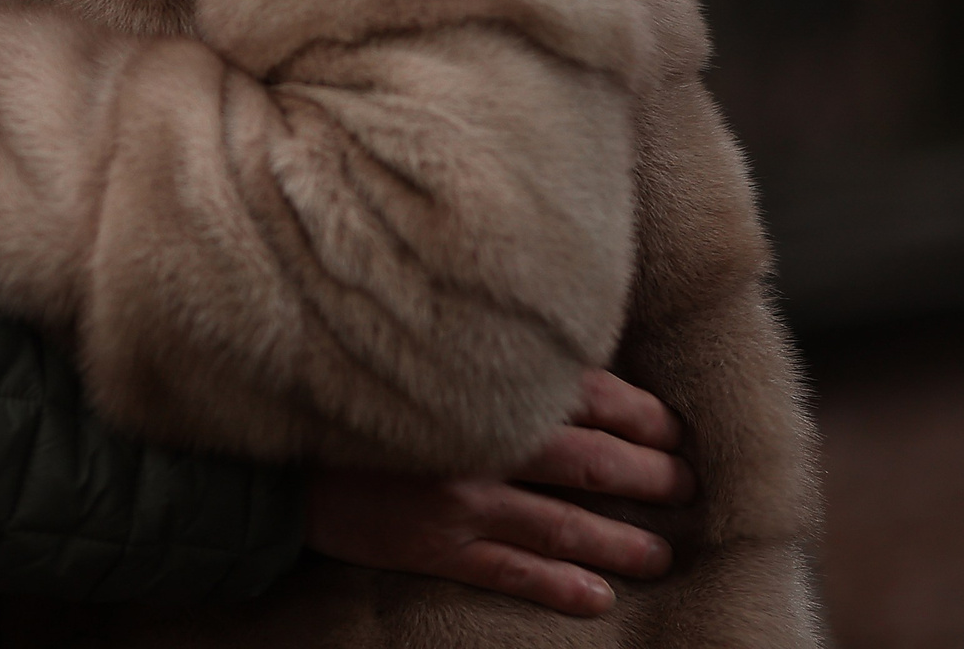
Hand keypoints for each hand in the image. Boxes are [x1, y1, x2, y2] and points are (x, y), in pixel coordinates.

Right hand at [304, 370, 694, 617]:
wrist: (276, 451)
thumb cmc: (354, 395)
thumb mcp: (421, 365)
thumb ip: (486, 367)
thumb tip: (562, 367)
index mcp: (481, 388)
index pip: (584, 396)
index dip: (640, 415)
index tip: (674, 430)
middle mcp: (477, 441)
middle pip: (588, 461)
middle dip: (649, 477)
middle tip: (687, 487)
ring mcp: (457, 499)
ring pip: (561, 524)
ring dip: (620, 542)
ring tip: (660, 554)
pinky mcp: (432, 545)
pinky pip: (509, 572)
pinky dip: (558, 587)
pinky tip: (597, 599)